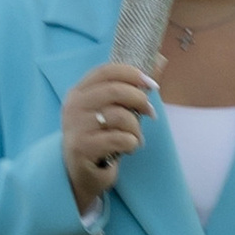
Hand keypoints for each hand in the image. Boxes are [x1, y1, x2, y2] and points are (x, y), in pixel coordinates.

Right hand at [61, 60, 156, 211]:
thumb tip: (160, 59)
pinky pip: (120, 139)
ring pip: (120, 116)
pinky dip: (132, 143)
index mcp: (79, 92)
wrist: (79, 175)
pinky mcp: (82, 148)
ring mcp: (76, 127)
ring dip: (137, 129)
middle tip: (151, 114)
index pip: (106, 71)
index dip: (132, 73)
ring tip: (136, 138)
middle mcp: (73, 106)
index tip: (151, 85)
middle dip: (140, 101)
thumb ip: (131, 87)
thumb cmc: (100, 138)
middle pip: (115, 90)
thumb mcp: (111, 110)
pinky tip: (128, 149)